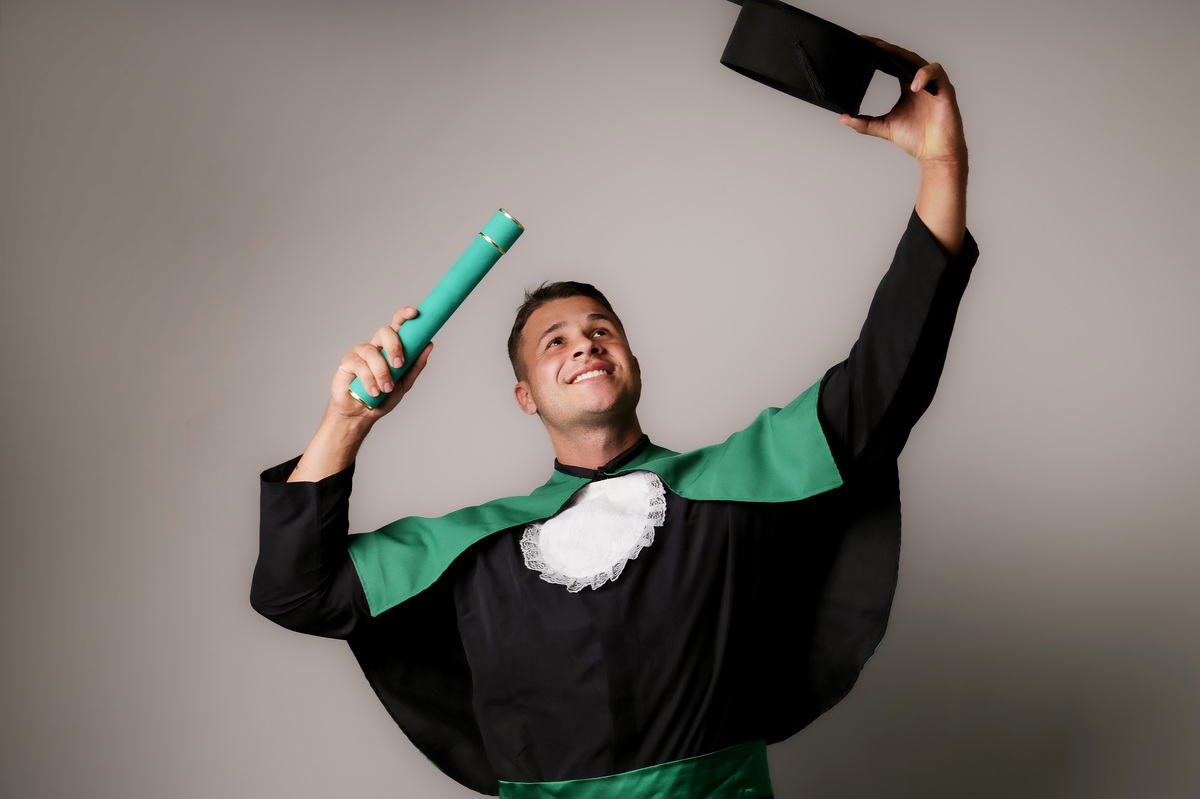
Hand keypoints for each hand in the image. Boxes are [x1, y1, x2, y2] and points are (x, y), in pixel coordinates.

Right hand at [328, 306, 433, 420]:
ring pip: (373, 352)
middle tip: (399, 365)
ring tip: (386, 389)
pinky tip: (373, 391)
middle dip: (394, 346)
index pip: (398, 325)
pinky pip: (360, 365)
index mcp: (391, 347)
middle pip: (385, 332)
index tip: (415, 313)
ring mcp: (361, 353)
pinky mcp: (347, 362)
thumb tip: (429, 345)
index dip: (404, 315)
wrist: (361, 414)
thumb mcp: (405, 383)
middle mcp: (376, 346)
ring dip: (382, 372)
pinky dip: (369, 380)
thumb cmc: (383, 397)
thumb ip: (416, 365)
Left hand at [838, 38, 965, 165]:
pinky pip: (936, 73)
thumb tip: (842, 118)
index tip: (863, 45)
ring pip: (919, 60)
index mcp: (906, 86)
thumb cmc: (916, 139)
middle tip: (871, 43)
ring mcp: (933, 84)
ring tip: (887, 56)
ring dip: (904, 56)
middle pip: (904, 57)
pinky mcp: (945, 90)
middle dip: (888, 48)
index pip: (892, 63)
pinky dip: (924, 75)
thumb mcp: (884, 128)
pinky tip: (913, 86)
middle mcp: (919, 81)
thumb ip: (864, 123)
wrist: (935, 154)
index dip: (880, 53)